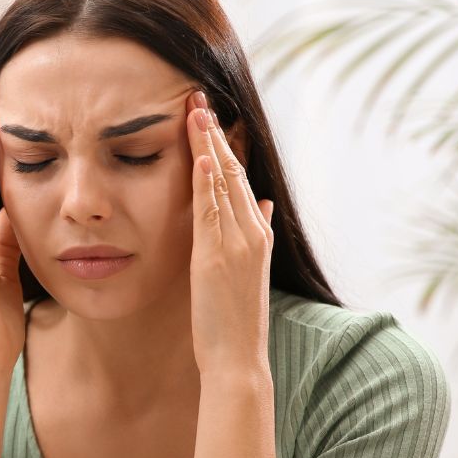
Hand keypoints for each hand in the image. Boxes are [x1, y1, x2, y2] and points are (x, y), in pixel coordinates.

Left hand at [186, 92, 273, 376]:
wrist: (239, 359)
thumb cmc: (235, 321)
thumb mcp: (247, 271)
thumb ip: (255, 234)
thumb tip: (262, 204)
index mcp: (255, 235)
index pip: (238, 179)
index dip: (222, 146)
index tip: (206, 117)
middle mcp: (251, 233)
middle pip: (233, 172)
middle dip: (214, 134)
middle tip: (197, 98)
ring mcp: (237, 244)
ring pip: (223, 184)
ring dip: (208, 145)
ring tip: (195, 112)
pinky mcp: (219, 258)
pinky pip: (213, 212)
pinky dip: (210, 182)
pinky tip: (203, 156)